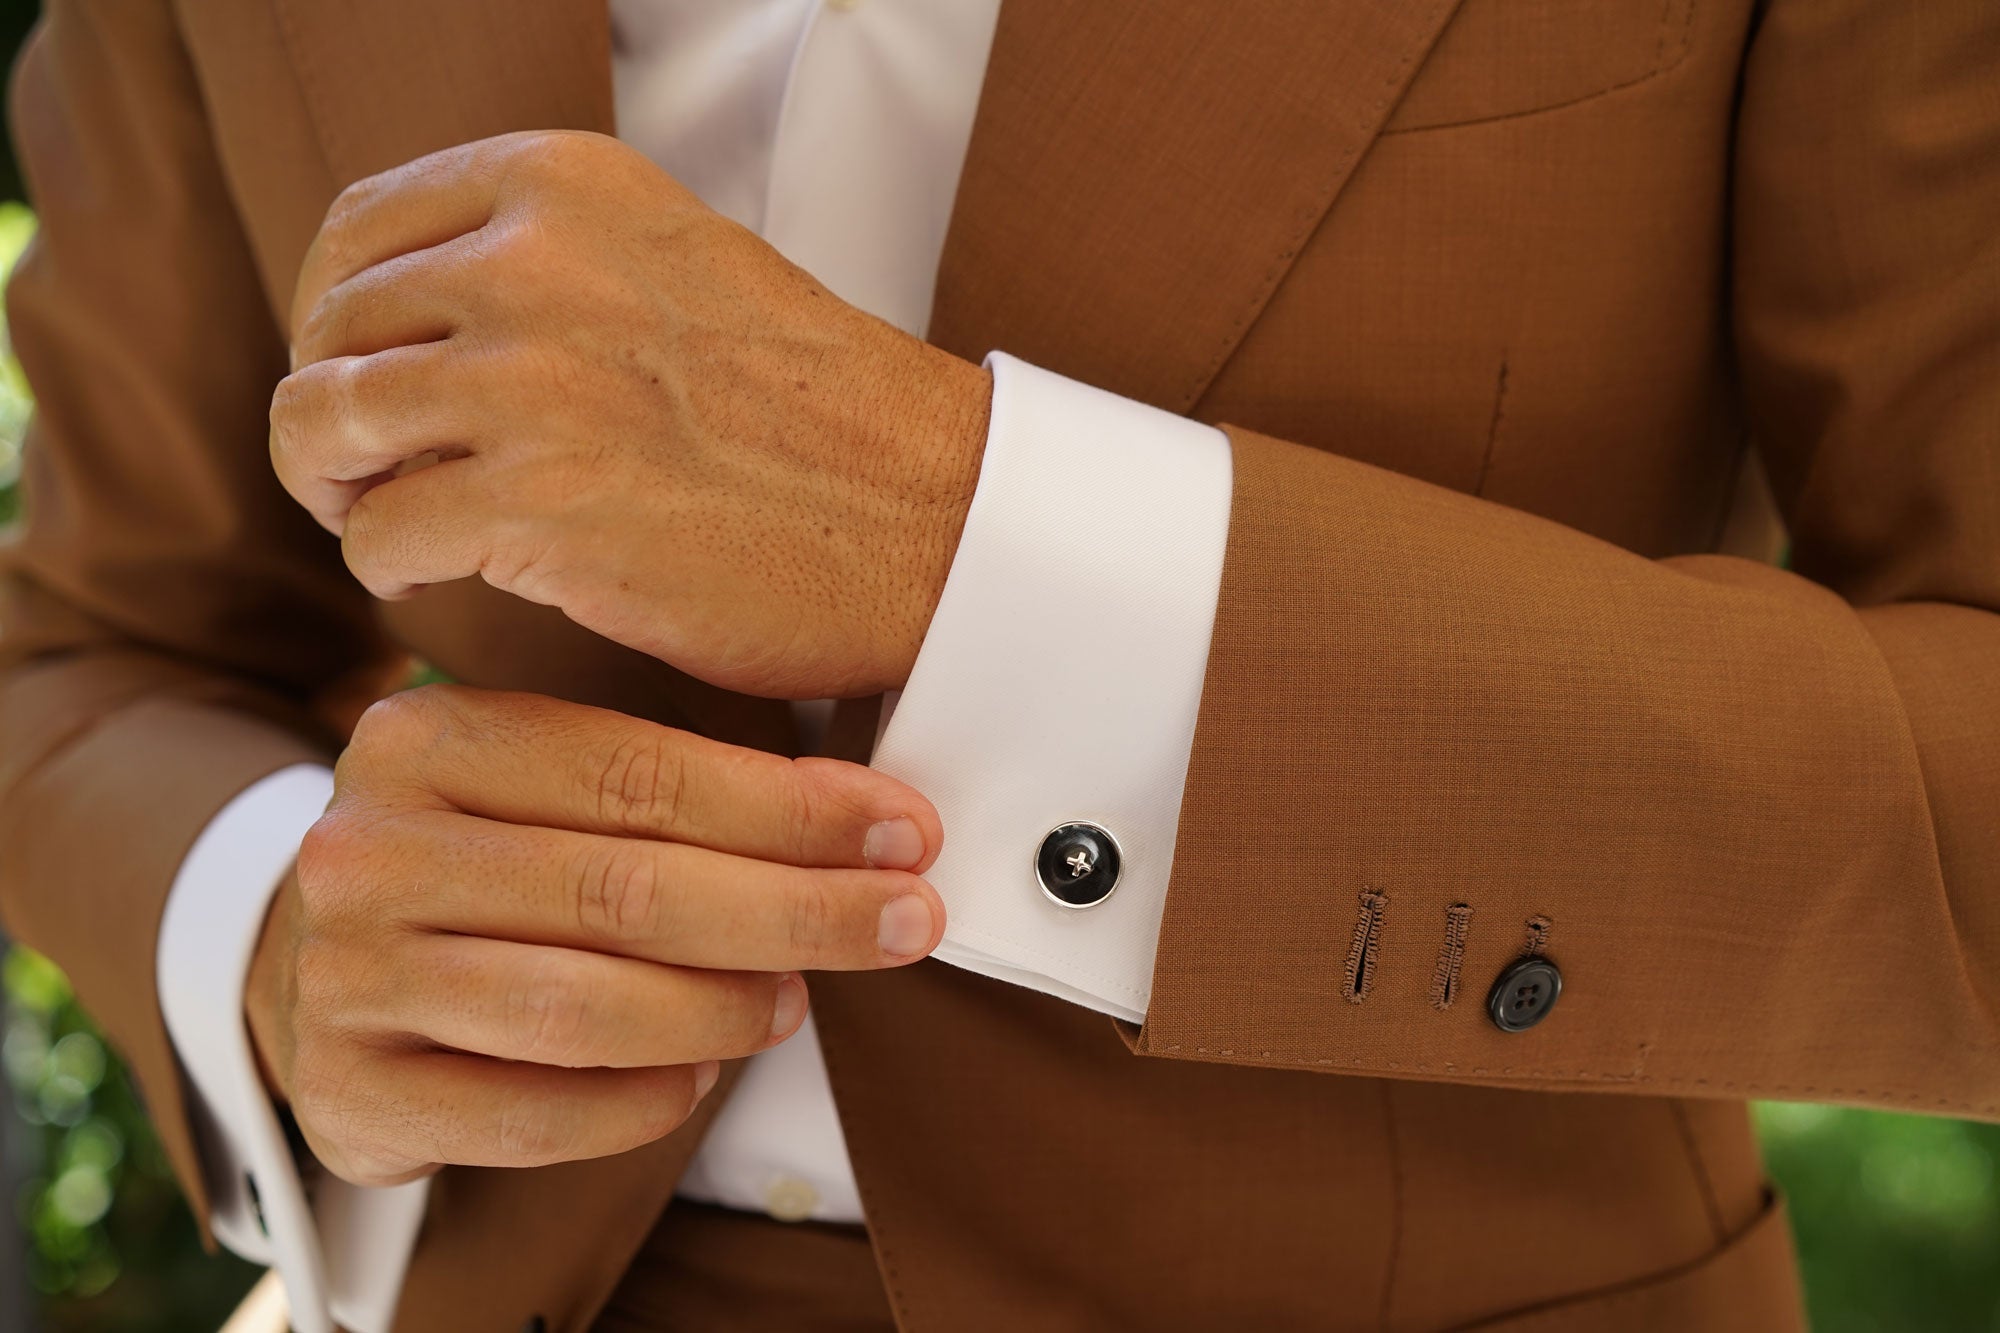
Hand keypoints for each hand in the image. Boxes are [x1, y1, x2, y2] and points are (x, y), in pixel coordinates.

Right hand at [243, 684, 945, 1186]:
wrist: (317, 964)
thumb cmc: (479, 863)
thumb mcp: (539, 783)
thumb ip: (669, 788)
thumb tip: (867, 824)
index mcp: (426, 739)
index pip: (639, 773)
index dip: (790, 810)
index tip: (903, 834)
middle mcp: (368, 849)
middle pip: (625, 891)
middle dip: (796, 911)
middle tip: (904, 922)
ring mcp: (345, 975)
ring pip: (582, 1007)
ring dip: (722, 1010)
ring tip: (797, 1002)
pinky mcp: (348, 1090)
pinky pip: (530, 1115)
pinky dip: (640, 1103)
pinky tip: (700, 1076)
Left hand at [270, 129, 991, 699]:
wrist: (928, 518)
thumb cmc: (817, 415)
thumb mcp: (674, 266)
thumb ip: (549, 262)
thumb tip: (415, 315)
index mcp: (567, 186)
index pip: (359, 231)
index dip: (336, 316)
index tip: (363, 376)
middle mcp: (534, 264)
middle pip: (331, 334)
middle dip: (334, 417)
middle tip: (374, 476)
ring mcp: (532, 384)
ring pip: (322, 428)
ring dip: (338, 491)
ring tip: (390, 525)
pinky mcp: (537, 504)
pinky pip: (376, 535)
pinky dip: (390, 569)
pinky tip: (444, 578)